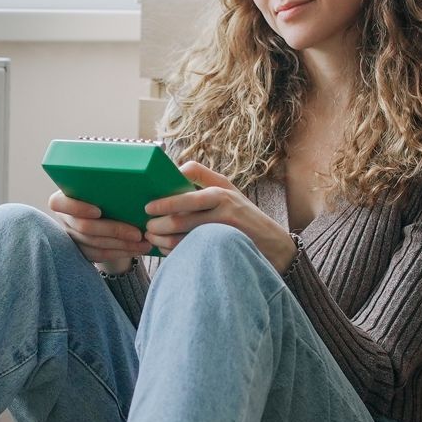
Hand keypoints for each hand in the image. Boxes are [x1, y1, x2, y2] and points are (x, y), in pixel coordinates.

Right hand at [48, 190, 154, 272]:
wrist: (106, 206)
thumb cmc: (105, 189)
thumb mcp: (102, 182)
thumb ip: (107, 180)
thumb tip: (131, 171)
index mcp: (64, 197)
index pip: (58, 203)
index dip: (77, 208)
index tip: (98, 211)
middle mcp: (65, 218)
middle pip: (85, 227)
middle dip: (114, 231)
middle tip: (137, 233)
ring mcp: (72, 236)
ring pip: (95, 244)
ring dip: (122, 245)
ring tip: (144, 243)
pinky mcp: (82, 250)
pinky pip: (100, 255)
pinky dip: (121, 253)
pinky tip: (137, 249)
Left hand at [143, 162, 297, 271]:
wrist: (275, 245)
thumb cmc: (243, 215)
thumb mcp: (228, 190)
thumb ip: (202, 176)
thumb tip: (175, 168)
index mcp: (220, 190)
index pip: (188, 196)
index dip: (166, 201)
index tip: (148, 207)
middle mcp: (224, 207)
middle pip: (182, 218)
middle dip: (159, 225)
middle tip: (146, 229)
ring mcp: (226, 229)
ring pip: (185, 237)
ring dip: (164, 241)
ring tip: (154, 240)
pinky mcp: (226, 248)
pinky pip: (193, 251)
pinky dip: (176, 253)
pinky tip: (168, 251)